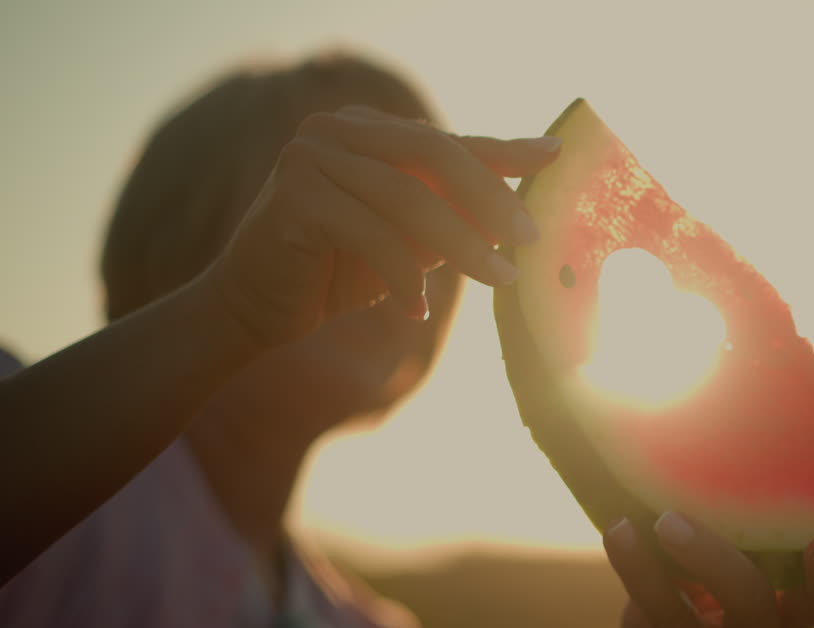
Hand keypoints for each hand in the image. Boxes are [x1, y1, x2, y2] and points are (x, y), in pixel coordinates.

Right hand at [204, 104, 560, 347]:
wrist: (256, 308)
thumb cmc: (340, 272)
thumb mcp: (411, 238)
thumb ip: (454, 213)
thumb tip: (524, 208)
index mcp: (368, 129)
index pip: (448, 140)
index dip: (505, 150)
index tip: (557, 157)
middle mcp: (337, 129)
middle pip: (434, 154)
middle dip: (490, 198)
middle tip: (530, 240)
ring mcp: (310, 155)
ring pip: (409, 199)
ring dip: (462, 245)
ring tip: (499, 280)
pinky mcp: (295, 196)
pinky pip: (373, 235)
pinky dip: (403, 277)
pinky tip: (415, 311)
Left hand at [589, 512, 813, 627]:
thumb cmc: (681, 617)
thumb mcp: (705, 582)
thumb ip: (713, 544)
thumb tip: (689, 470)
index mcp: (777, 617)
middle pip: (752, 603)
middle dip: (712, 556)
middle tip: (668, 520)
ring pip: (685, 626)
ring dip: (646, 575)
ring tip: (619, 531)